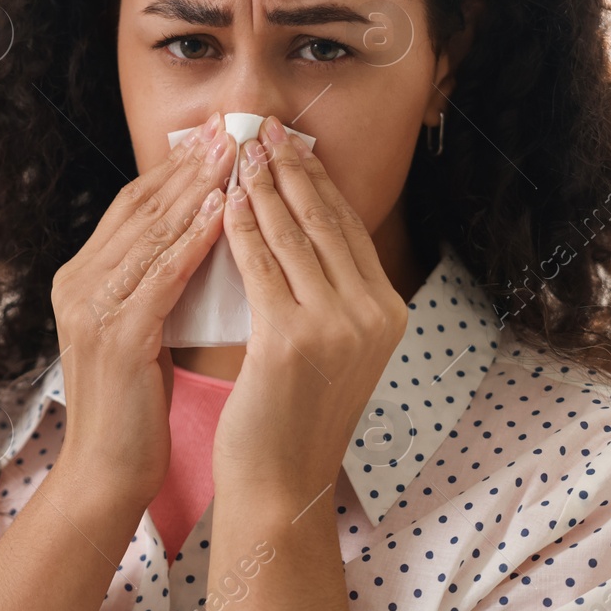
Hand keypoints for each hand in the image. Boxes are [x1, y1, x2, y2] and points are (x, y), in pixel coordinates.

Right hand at [50, 110, 236, 505]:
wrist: (106, 471)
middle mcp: (78, 283)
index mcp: (81, 278)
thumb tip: (203, 236)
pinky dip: (194, 238)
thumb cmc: (134, 406)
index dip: (175, 168)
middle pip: (141, 206)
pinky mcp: (116, 334)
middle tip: (231, 125)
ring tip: (236, 153)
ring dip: (198, 187)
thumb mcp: (140, 330)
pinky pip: (162, 274)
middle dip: (190, 164)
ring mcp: (91, 307)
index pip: (132, 206)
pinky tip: (224, 211)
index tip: (216, 135)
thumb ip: (156, 283)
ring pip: (152, 231)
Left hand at [213, 115, 408, 505]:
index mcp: (387, 312)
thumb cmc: (291, 419)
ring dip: (261, 183)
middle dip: (289, 167)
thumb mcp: (329, 348)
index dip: (315, 180)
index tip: (288, 142)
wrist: (280, 485)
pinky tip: (223, 198)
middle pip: (325, 220)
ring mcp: (338, 325)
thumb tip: (300, 229)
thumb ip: (326, 293)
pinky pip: (260, 265)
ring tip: (237, 148)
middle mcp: (373, 313)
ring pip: (292, 234)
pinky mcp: (293, 338)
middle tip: (260, 126)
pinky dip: (240, 225)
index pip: (346, 227)